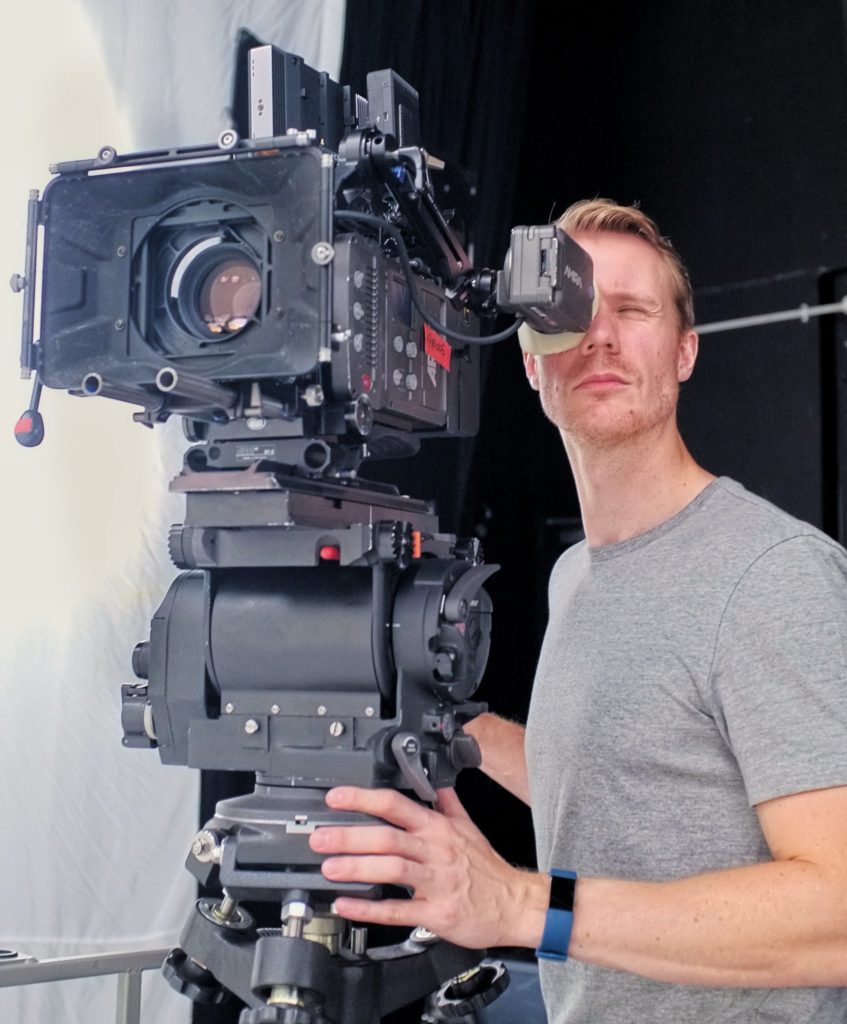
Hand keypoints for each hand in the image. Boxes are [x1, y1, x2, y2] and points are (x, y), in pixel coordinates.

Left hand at [308, 785, 546, 949]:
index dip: (363, 799)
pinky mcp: (436, 912)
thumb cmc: (487, 867)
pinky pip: (398, 909)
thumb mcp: (467, 826)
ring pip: (391, 869)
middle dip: (349, 836)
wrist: (513, 904)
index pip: (395, 805)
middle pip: (387, 836)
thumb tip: (434, 779)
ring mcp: (435, 881)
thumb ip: (445, 802)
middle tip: (320, 837)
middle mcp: (434, 850)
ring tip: (328, 868)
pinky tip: (346, 904)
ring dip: (356, 868)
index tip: (336, 797)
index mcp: (437, 828)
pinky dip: (369, 908)